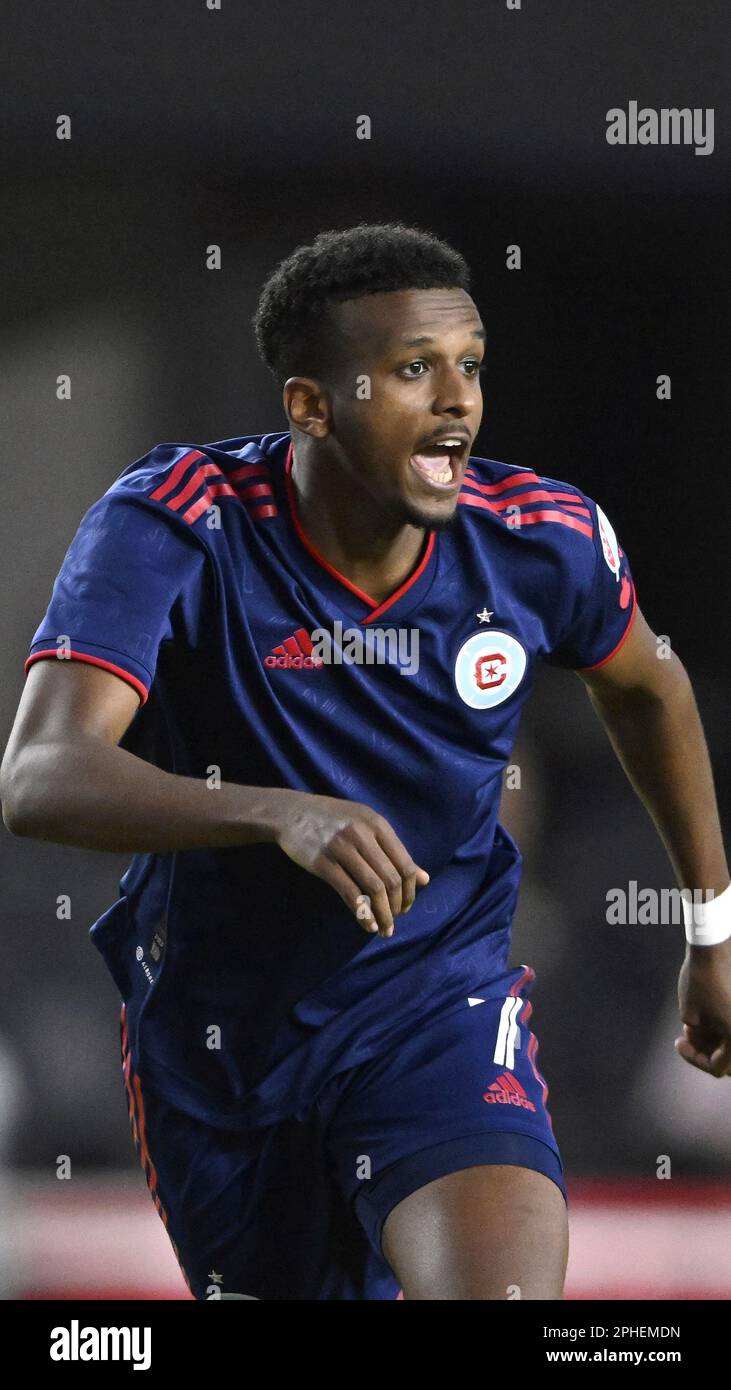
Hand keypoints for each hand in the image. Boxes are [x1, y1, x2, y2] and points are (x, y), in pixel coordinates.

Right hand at [274, 791, 429, 937]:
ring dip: (382, 914)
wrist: (292, 813)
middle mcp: (362, 834)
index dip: (410, 891)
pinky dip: (362, 914)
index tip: (406, 907)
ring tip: (384, 929)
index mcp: (378, 824)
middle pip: (391, 879)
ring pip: (373, 888)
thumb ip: (394, 851)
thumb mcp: (367, 827)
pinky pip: (349, 893)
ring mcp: (342, 848)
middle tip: (394, 921)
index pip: (404, 864)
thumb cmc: (334, 820)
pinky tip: (367, 925)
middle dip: (397, 906)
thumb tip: (425, 879)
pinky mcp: (323, 862)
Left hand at [675, 938, 730, 1075]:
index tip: (678, 1042)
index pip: (718, 1067)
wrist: (714, 948)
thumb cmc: (701, 981)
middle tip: (688, 1039)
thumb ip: (697, 1036)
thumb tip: (702, 1039)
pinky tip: (703, 1017)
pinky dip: (721, 1027)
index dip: (694, 1059)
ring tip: (691, 1025)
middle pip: (730, 1060)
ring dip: (714, 1039)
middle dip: (707, 1051)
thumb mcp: (690, 1015)